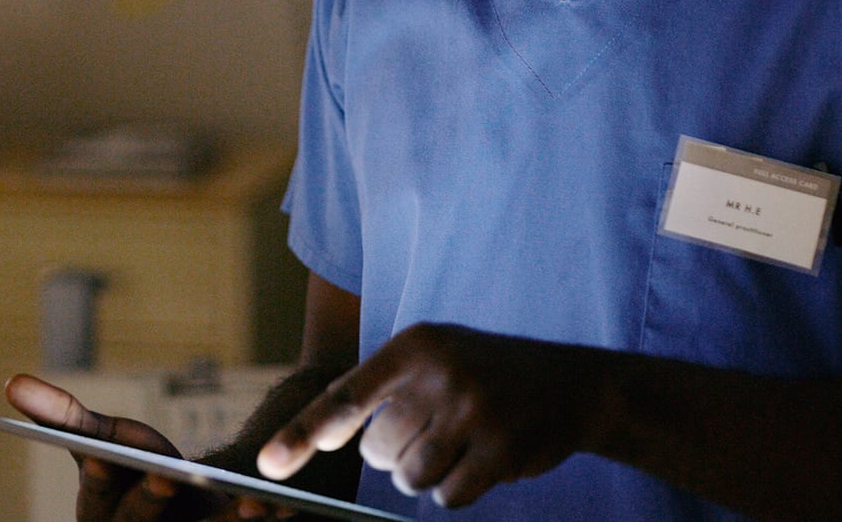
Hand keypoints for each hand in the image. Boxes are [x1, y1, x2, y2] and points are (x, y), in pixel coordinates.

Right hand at [6, 374, 288, 521]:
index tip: (123, 466)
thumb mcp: (103, 439)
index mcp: (102, 515)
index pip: (106, 501)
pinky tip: (286, 507)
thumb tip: (12, 382)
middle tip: (172, 479)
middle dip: (158, 505)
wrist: (183, 499)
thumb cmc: (134, 465)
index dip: (113, 486)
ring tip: (255, 502)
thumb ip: (63, 416)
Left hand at [256, 324, 605, 508]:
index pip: (345, 396)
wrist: (572, 383)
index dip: (303, 434)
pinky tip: (485, 459)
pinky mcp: (500, 448)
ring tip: (462, 442)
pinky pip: (449, 496)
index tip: (269, 464)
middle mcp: (438, 373)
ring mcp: (471, 410)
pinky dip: (459, 489)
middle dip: (396, 455)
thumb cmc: (486, 373)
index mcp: (414, 344)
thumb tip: (325, 434)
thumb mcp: (435, 356)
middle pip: (379, 451)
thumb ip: (384, 388)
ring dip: (428, 474)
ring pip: (411, 478)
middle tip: (435, 431)